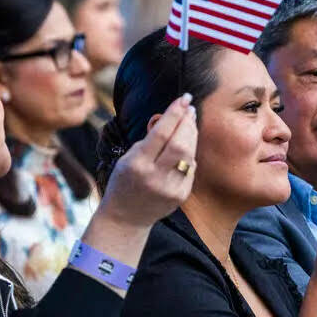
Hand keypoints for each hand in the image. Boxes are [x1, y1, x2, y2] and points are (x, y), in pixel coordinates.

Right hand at [98, 94, 197, 228]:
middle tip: (189, 108)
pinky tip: (187, 146)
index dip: (175, 113)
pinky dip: (190, 154)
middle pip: (180, 144)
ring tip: (190, 122)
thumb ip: (148, 140)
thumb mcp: (127, 158)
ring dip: (192, 135)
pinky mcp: (180, 195)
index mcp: (137, 164)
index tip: (183, 98)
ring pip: (189, 155)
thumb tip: (171, 116)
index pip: (161, 133)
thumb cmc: (124, 181)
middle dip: (187, 122)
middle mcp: (155, 177)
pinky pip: (191, 169)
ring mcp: (169, 188)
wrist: (126, 218)